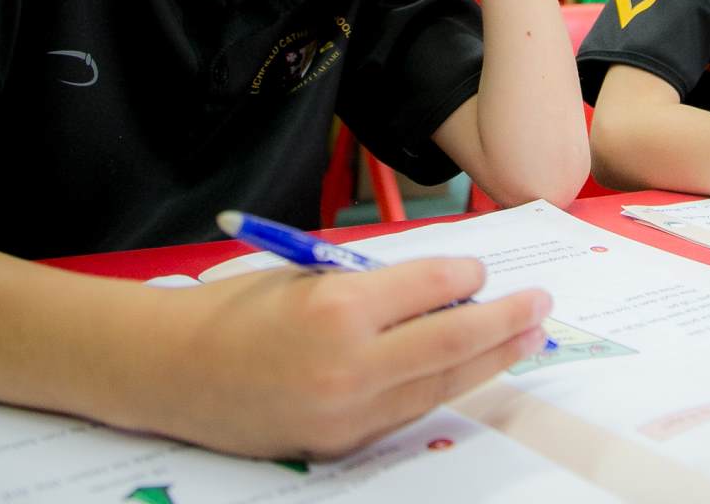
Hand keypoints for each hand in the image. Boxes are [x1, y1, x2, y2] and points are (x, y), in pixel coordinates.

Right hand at [152, 258, 549, 459]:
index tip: (480, 269)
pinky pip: (408, 409)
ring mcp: (348, 409)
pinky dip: (441, 385)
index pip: (430, 285)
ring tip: (524, 341)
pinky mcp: (341, 441)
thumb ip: (372, 284)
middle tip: (539, 307)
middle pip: (451, 339)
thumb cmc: (234, 309)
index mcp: (339, 304)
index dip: (465, 274)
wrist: (170, 371)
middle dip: (503, 321)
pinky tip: (466, 370)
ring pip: (439, 381)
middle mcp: (350, 362)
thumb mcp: (306, 273)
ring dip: (488, 359)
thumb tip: (439, 286)